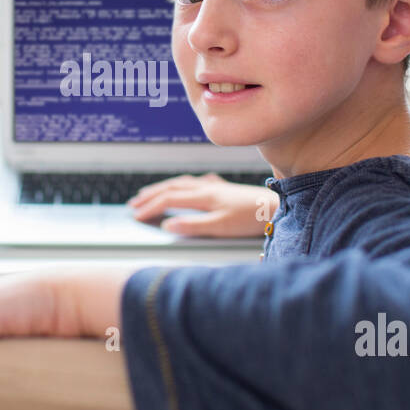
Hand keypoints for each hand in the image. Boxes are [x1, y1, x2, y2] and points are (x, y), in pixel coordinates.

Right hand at [127, 172, 278, 237]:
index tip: (136, 216)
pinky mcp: (225, 189)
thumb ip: (193, 226)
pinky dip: (184, 184)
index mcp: (204, 196)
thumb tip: (167, 226)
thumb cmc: (251, 219)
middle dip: (151, 195)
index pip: (169, 199)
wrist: (275, 208)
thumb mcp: (220, 227)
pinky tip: (187, 187)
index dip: (151, 207)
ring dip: (164, 187)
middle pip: (172, 187)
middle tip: (134, 203)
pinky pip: (197, 182)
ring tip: (151, 194)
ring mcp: (216, 186)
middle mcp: (208, 187)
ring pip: (183, 182)